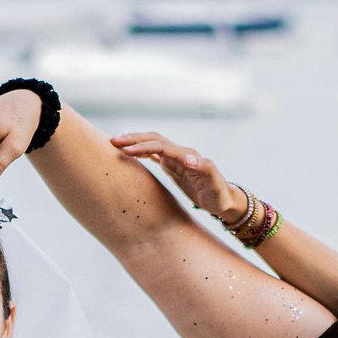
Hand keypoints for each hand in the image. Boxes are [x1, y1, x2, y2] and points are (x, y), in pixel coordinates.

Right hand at [110, 131, 240, 221]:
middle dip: (134, 139)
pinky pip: (154, 154)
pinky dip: (141, 150)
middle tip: (114, 141)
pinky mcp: (173, 165)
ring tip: (116, 143)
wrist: (223, 198)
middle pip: (154, 140)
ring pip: (152, 144)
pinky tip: (129, 152)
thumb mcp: (214, 183)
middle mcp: (181, 153)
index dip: (145, 147)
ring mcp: (176, 158)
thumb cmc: (219, 194)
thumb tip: (189, 158)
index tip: (127, 150)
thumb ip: (205, 169)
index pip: (162, 147)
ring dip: (135, 142)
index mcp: (188, 156)